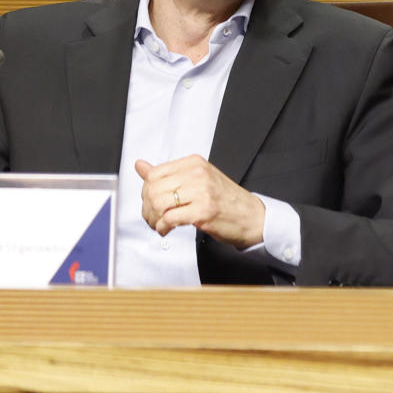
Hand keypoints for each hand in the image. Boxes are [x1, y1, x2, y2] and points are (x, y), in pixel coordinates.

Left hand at [134, 155, 265, 247]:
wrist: (251, 217)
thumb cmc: (225, 199)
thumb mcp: (197, 179)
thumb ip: (168, 174)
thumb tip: (141, 166)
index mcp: (194, 163)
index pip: (155, 173)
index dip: (146, 191)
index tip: (149, 202)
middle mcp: (197, 174)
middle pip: (154, 189)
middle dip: (147, 208)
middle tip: (151, 218)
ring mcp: (201, 192)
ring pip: (159, 203)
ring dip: (153, 219)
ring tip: (158, 225)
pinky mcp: (203, 212)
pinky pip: (170, 218)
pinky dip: (163, 227)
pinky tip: (166, 230)